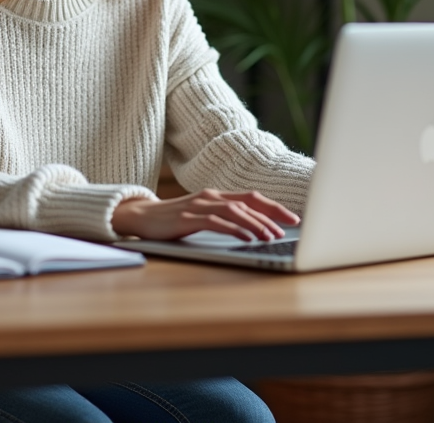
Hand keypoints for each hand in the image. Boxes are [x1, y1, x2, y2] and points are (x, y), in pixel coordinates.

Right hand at [111, 189, 299, 241]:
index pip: (251, 197)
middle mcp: (210, 196)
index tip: (294, 218)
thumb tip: (254, 230)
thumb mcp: (202, 215)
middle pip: (248, 201)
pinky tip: (246, 238)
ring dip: (256, 224)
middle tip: (291, 226)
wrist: (139, 216)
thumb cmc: (173, 219)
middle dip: (273, 213)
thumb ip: (223, 218)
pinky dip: (234, 229)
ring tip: (271, 236)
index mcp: (215, 195)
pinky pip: (216, 222)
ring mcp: (198, 206)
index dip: (274, 206)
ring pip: (235, 211)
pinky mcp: (187, 217)